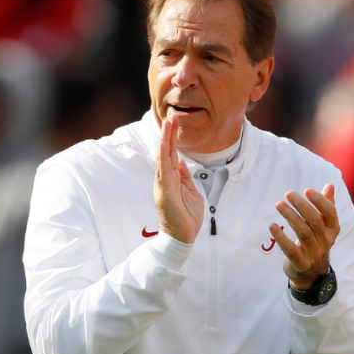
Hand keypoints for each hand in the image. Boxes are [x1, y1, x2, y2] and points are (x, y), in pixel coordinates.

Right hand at [154, 116, 203, 243]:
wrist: (183, 237)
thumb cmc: (186, 216)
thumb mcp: (191, 191)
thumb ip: (185, 176)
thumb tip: (181, 161)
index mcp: (172, 178)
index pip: (171, 154)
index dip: (172, 138)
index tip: (175, 122)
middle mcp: (165, 179)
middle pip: (166, 152)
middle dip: (168, 134)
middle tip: (171, 116)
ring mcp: (163, 185)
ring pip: (163, 159)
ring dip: (164, 141)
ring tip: (167, 124)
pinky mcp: (164, 193)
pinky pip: (163, 173)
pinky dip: (162, 158)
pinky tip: (162, 145)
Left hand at [270, 184, 339, 289]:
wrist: (312, 272)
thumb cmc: (316, 241)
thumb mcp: (324, 225)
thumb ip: (327, 205)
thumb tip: (329, 185)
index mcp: (333, 229)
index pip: (329, 212)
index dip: (319, 200)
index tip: (307, 190)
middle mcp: (326, 241)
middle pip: (314, 220)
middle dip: (301, 205)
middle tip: (288, 193)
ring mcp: (314, 253)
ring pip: (303, 232)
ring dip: (290, 216)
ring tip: (279, 204)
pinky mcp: (301, 262)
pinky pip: (290, 249)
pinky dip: (281, 237)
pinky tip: (272, 226)